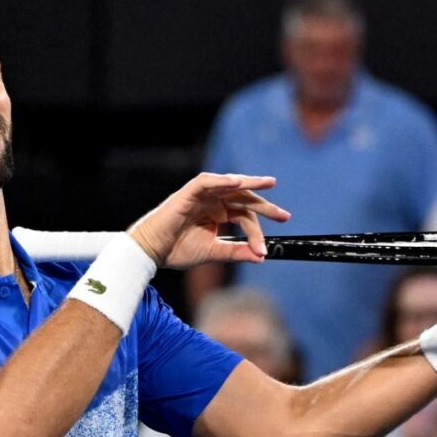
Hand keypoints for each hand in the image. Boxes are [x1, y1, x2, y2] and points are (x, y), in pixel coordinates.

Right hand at [127, 173, 290, 268]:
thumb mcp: (214, 251)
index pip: (244, 216)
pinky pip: (207, 181)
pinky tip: (237, 182)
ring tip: (268, 183)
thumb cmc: (177, 250)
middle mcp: (212, 202)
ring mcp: (201, 195)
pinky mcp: (188, 192)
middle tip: (283, 216)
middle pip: (243, 198)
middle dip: (264, 205)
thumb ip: (236, 251)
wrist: (152, 252)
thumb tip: (261, 256)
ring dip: (249, 183)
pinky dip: (222, 180)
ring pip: (229, 184)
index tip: (266, 249)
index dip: (258, 231)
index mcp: (218, 214)